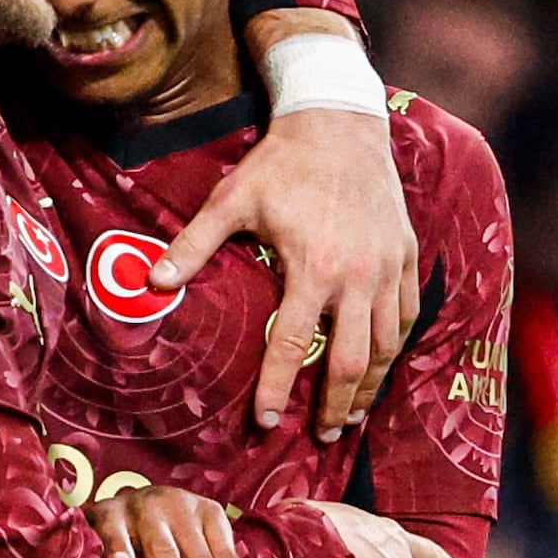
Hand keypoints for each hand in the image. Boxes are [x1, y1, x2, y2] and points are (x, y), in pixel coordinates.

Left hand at [154, 98, 415, 435]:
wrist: (339, 122)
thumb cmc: (281, 163)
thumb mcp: (231, 199)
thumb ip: (194, 245)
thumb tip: (151, 282)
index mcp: (313, 268)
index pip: (292, 345)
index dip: (276, 388)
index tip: (264, 422)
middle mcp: (357, 275)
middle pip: (352, 361)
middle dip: (336, 405)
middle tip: (322, 435)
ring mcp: (387, 267)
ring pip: (386, 345)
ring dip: (370, 386)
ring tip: (352, 414)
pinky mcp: (405, 255)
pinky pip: (406, 314)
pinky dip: (394, 346)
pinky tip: (381, 365)